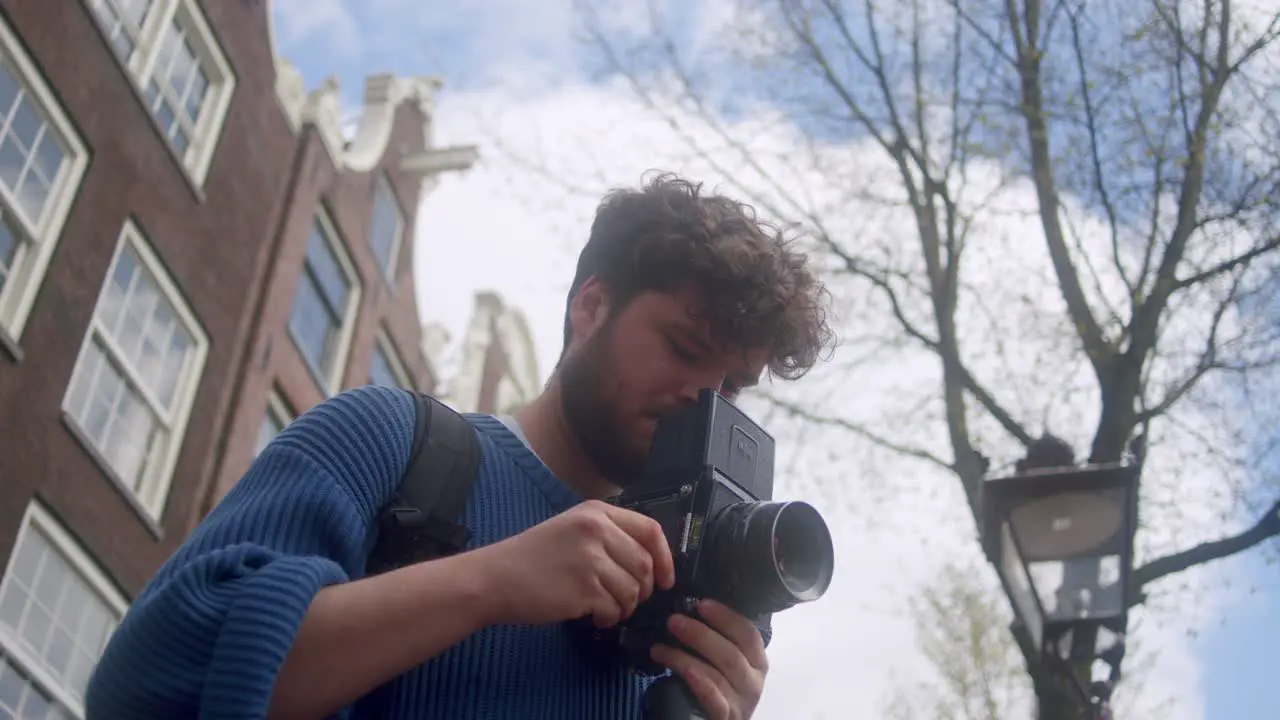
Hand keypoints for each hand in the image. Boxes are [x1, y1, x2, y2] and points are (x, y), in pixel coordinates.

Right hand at [473, 500, 675, 627]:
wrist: (495, 578)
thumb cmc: (532, 558)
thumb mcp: (571, 529)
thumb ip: (608, 536)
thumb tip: (649, 561)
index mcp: (596, 512)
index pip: (650, 530)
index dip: (665, 557)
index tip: (666, 578)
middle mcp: (596, 530)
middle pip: (645, 565)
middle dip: (643, 589)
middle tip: (626, 598)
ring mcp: (590, 559)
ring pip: (633, 590)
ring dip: (624, 606)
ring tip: (604, 607)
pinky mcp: (583, 588)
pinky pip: (614, 609)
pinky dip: (609, 618)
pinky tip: (593, 616)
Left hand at [650, 599, 768, 719]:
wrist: (712, 718)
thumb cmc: (717, 684)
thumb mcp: (722, 660)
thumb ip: (714, 638)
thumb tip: (688, 607)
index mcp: (757, 661)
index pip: (748, 634)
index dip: (726, 617)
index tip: (701, 603)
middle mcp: (753, 681)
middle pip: (731, 654)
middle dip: (700, 634)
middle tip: (673, 621)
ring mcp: (741, 703)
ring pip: (716, 676)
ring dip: (684, 658)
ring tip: (659, 648)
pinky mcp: (725, 718)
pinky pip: (713, 700)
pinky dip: (697, 682)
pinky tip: (678, 671)